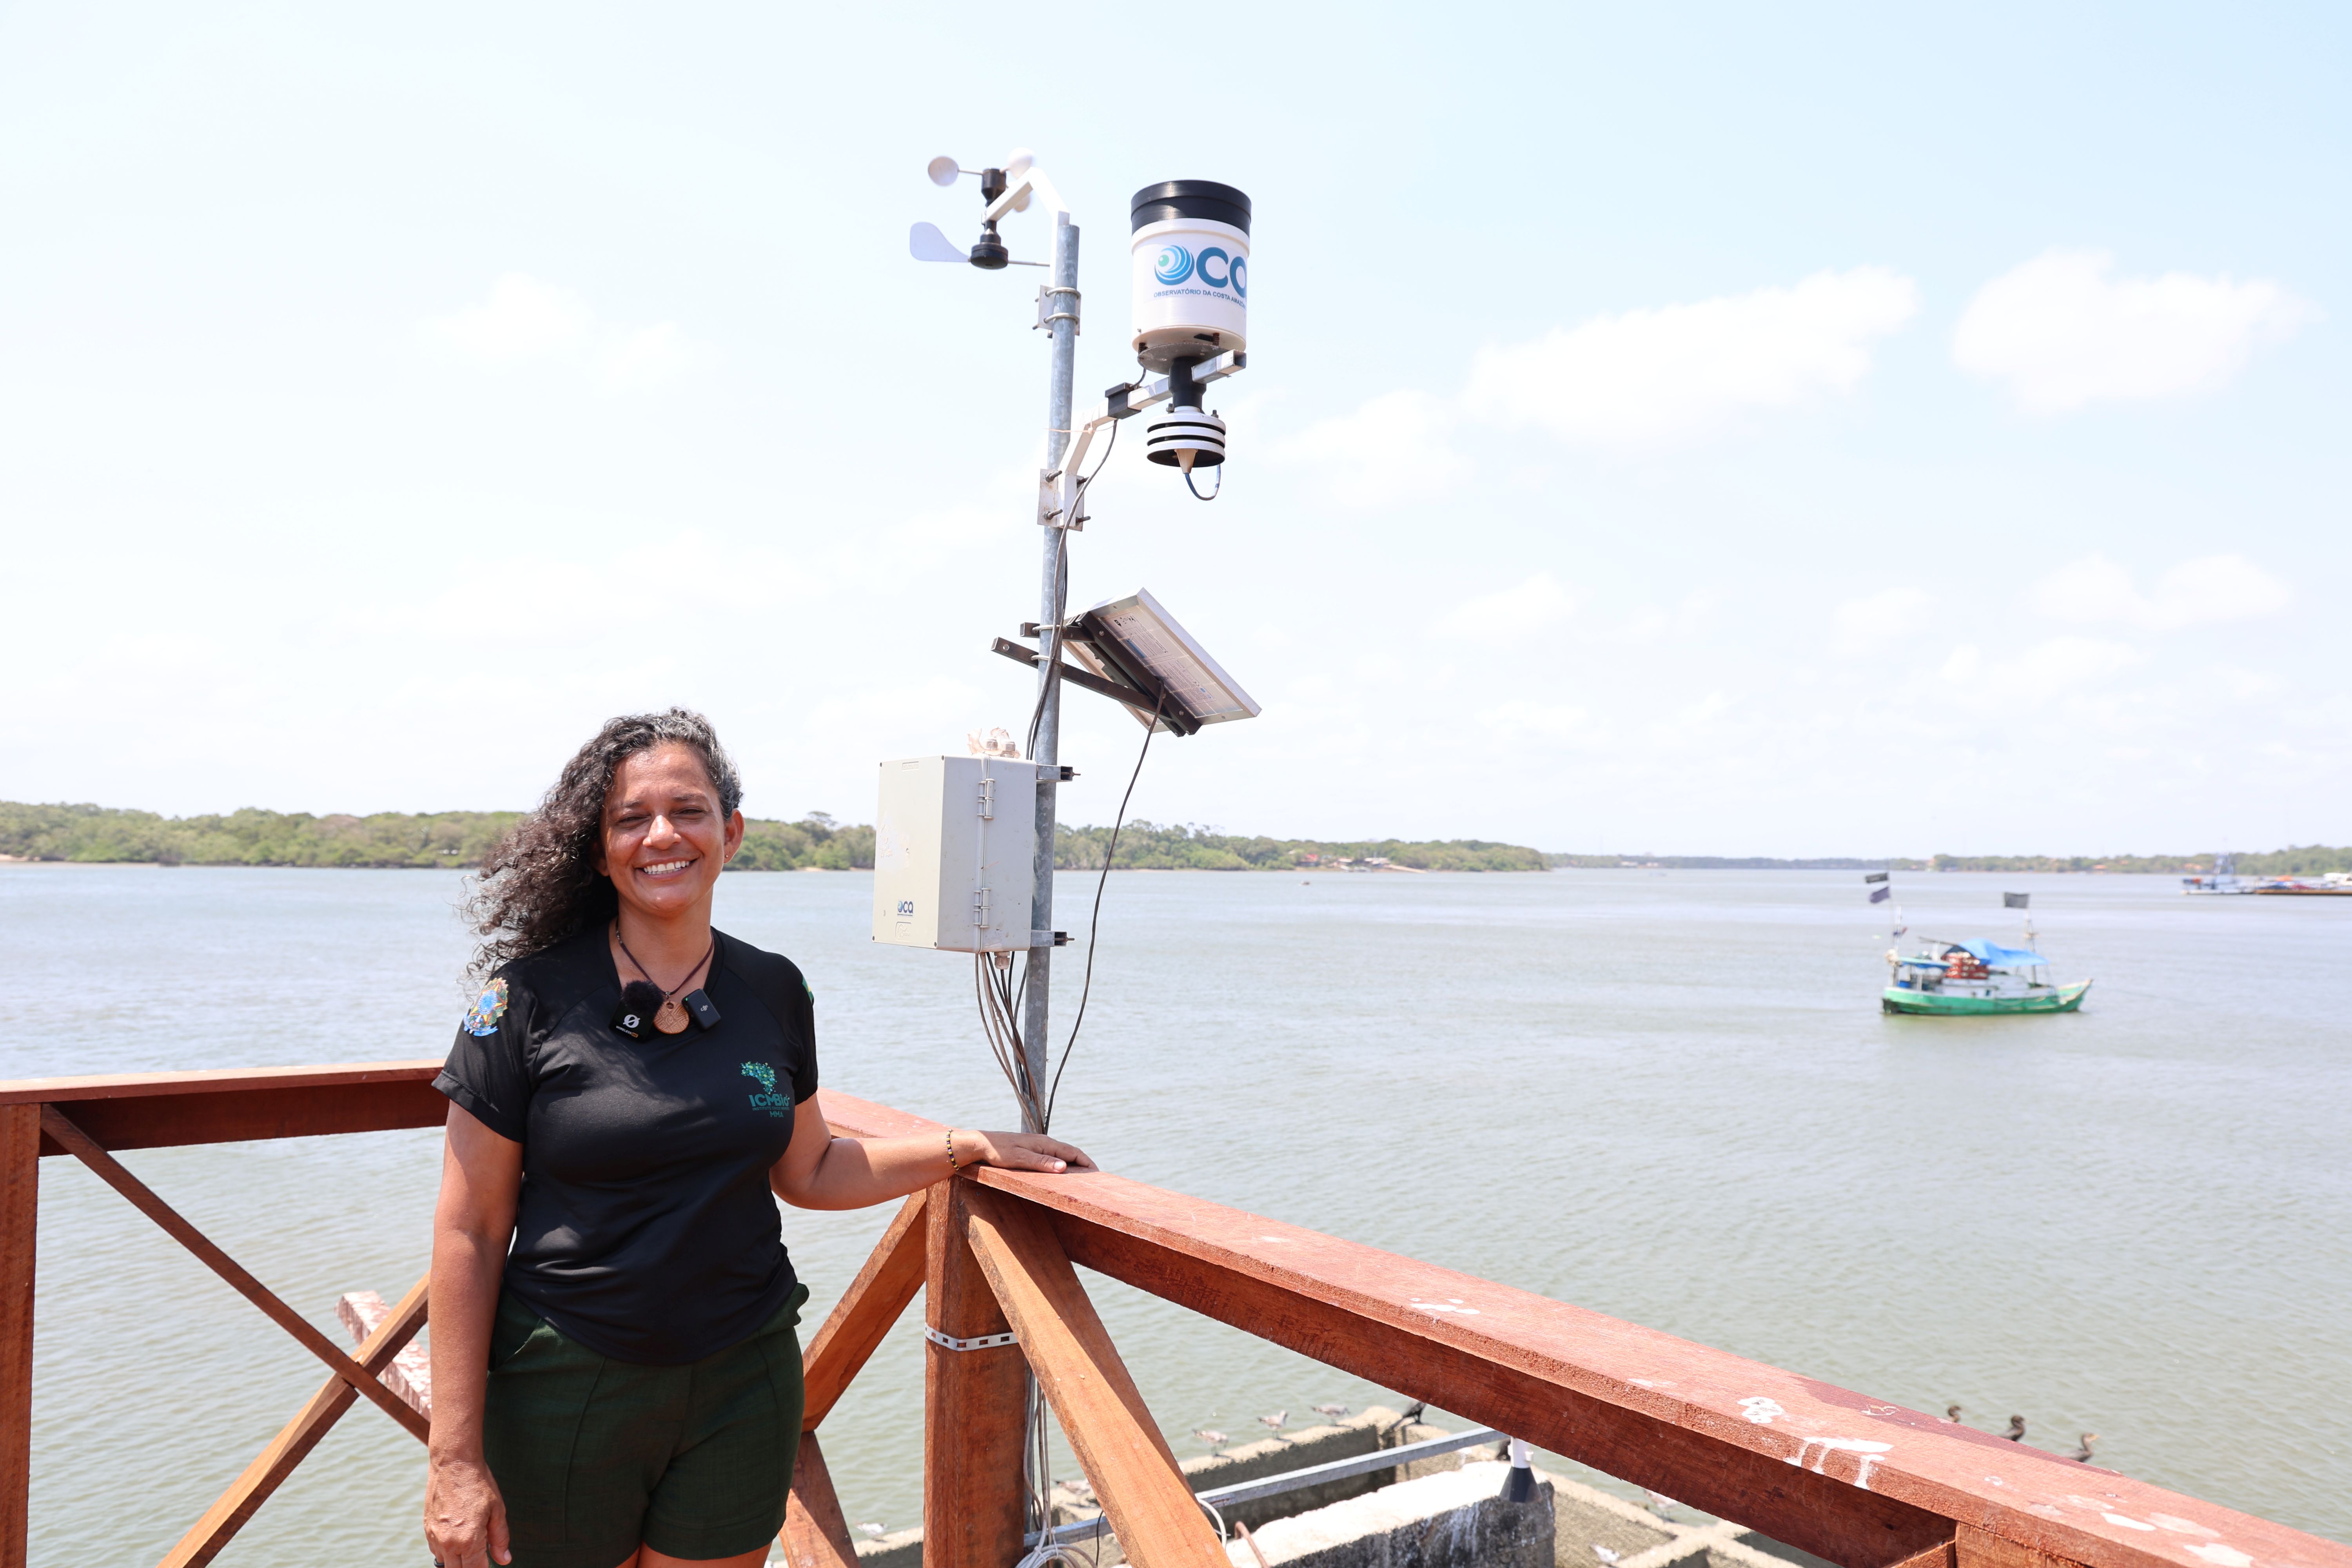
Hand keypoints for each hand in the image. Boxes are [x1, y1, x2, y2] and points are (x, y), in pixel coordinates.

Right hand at [425, 1453, 510, 1567]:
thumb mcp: (497, 1510)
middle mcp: (448, 1543)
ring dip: (457, 1562)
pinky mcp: (426, 1530)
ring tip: (470, 1548)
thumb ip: (500, 1538)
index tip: (489, 1564)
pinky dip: (446, 1552)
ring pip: (445, 1564)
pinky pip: (436, 1551)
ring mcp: (434, 1537)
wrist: (453, 1464)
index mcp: (468, 1540)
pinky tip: (458, 1540)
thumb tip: (504, 1560)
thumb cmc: (478, 1485)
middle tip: (479, 1559)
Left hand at [958, 1129, 1096, 1173]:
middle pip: (1070, 1153)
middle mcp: (1044, 1143)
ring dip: (1073, 1165)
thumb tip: (1064, 1167)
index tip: (1098, 1174)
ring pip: (1061, 1155)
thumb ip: (1042, 1162)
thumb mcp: (1020, 1158)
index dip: (1087, 1163)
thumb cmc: (998, 1152)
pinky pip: (1052, 1158)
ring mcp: (1038, 1146)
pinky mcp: (1031, 1151)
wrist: (980, 1144)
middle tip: (1095, 1179)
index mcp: (1045, 1143)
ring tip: (1081, 1179)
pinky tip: (1060, 1174)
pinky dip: (1061, 1165)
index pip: (1073, 1152)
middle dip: (1084, 1164)